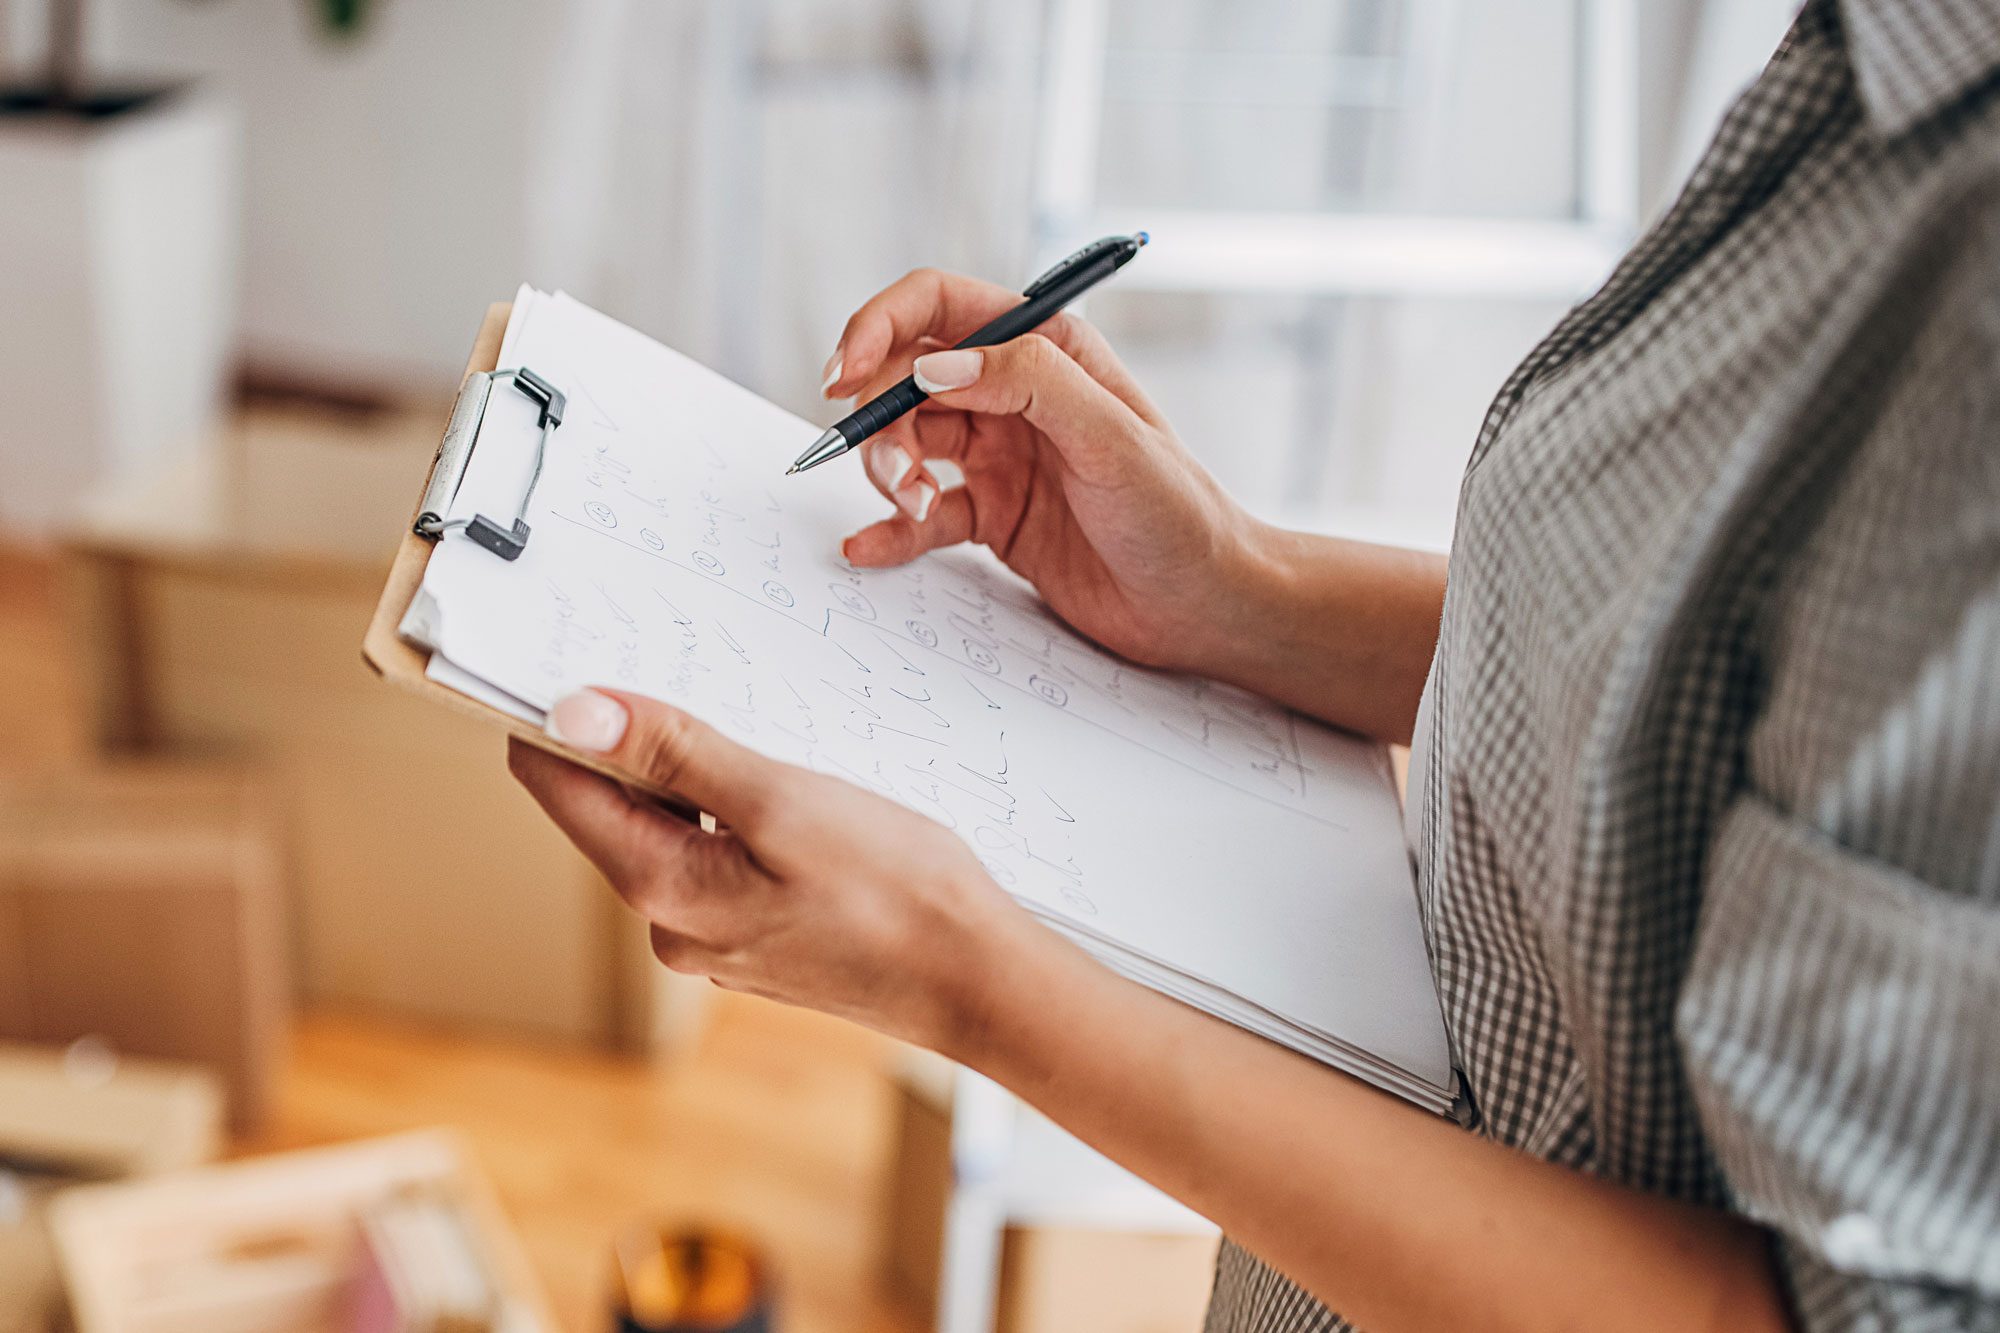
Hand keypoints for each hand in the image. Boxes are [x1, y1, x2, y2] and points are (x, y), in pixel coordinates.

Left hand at [509, 688, 1057, 1052]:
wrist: (974, 979)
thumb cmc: (895, 892)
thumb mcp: (780, 800)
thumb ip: (675, 755)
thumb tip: (573, 714)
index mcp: (662, 887)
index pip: (559, 788)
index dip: (555, 718)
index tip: (574, 657)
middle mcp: (671, 924)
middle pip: (612, 808)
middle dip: (637, 741)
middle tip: (687, 675)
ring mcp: (714, 938)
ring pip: (671, 830)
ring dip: (695, 777)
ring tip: (756, 737)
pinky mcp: (755, 939)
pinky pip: (717, 857)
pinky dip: (735, 815)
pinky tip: (790, 796)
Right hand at [826, 268, 1265, 673]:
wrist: (1203, 606)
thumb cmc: (1177, 514)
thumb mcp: (1110, 437)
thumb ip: (1025, 384)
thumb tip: (931, 366)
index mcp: (1047, 348)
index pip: (938, 306)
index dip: (879, 328)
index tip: (844, 375)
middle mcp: (1016, 393)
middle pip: (908, 378)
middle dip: (881, 416)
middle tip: (891, 468)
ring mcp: (1001, 455)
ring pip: (907, 442)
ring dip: (888, 470)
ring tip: (911, 507)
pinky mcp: (992, 515)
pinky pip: (920, 513)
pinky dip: (889, 527)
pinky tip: (868, 546)